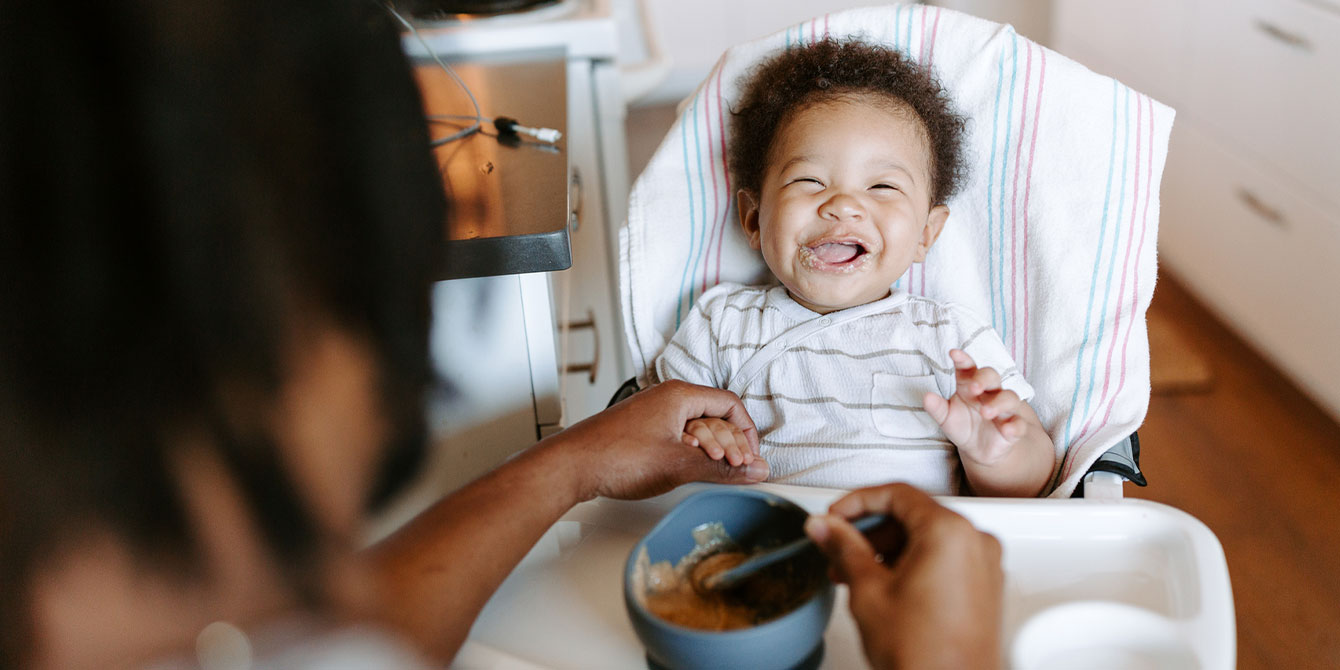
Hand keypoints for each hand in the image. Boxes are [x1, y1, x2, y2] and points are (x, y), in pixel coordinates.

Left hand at [545, 380, 767, 501]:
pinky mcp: (642, 430)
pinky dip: (690, 452)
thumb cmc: (616, 457)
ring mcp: (653, 414)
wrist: (571, 466)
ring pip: (696, 428)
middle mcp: (666, 398)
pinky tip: (686, 470)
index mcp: (679, 395)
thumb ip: (722, 469)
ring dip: (710, 450)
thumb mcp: (679, 465)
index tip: (752, 456)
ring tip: (713, 471)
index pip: (730, 404)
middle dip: (731, 443)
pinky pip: (677, 436)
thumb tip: (754, 470)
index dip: (747, 431)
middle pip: (715, 416)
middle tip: (737, 469)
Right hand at [804, 484, 1003, 669]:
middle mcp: (975, 542)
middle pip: (912, 515)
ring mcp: (984, 566)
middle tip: (838, 544)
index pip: (896, 494)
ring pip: (927, 539)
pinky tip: (882, 585)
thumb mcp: (868, 591)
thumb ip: (843, 548)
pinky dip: (911, 565)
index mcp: (949, 532)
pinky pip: (943, 560)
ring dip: (887, 550)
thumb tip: (826, 527)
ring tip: (853, 573)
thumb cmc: (923, 655)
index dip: (856, 502)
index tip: (835, 516)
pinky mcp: (984, 589)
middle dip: (870, 531)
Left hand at [922, 349, 1030, 465]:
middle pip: (992, 376)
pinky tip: (1008, 430)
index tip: (953, 353)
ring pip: (1009, 398)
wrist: (978, 449)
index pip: (968, 368)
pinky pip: (1019, 424)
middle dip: (984, 379)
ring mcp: (1004, 409)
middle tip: (974, 387)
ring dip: (999, 403)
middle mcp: (989, 392)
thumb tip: (927, 397)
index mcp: (969, 385)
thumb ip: (937, 408)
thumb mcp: (946, 418)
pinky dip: (1015, 426)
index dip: (963, 360)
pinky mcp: (1013, 427)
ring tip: (986, 412)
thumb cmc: (962, 425)